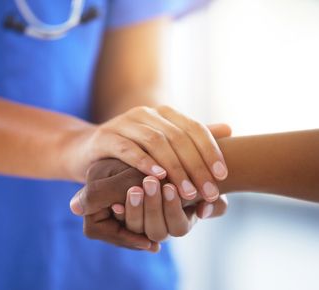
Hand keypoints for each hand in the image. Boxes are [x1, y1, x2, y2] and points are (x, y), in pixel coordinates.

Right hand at [70, 124, 230, 250]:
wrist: (89, 150)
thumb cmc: (132, 151)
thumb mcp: (163, 144)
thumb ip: (192, 137)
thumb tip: (229, 129)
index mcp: (164, 113)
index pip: (194, 128)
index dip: (210, 150)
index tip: (223, 175)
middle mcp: (145, 113)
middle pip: (178, 137)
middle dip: (196, 166)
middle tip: (208, 191)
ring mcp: (124, 123)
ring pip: (155, 142)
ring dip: (174, 168)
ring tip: (187, 191)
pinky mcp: (105, 136)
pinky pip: (128, 148)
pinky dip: (144, 162)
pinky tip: (158, 177)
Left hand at [112, 177, 227, 242]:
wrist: (166, 168)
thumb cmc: (192, 177)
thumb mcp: (206, 188)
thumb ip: (214, 201)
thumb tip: (204, 210)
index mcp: (180, 224)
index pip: (178, 227)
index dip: (174, 208)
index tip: (171, 186)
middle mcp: (160, 229)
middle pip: (156, 230)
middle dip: (153, 206)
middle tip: (150, 182)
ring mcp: (141, 225)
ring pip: (136, 228)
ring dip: (135, 210)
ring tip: (134, 188)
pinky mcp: (125, 217)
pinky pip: (119, 222)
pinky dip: (119, 213)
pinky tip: (116, 202)